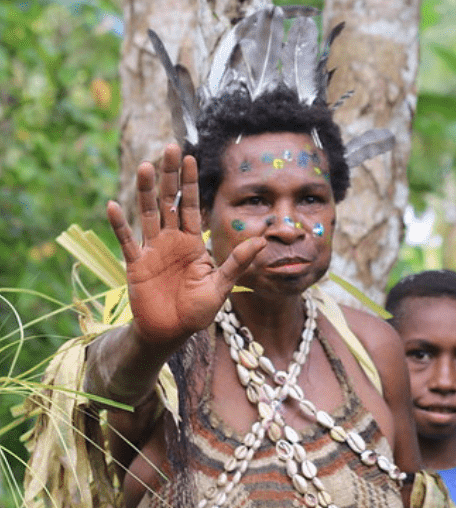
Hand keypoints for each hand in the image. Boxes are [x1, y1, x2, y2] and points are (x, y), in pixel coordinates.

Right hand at [107, 144, 265, 344]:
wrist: (171, 332)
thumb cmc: (197, 311)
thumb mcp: (221, 286)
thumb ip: (237, 263)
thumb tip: (262, 241)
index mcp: (193, 243)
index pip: (191, 206)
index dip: (190, 183)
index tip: (190, 157)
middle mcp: (172, 240)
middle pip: (169, 202)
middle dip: (169, 176)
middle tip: (170, 148)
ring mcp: (152, 250)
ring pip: (148, 214)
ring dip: (145, 191)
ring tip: (145, 166)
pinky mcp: (135, 264)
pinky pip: (127, 240)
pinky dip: (120, 224)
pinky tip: (113, 204)